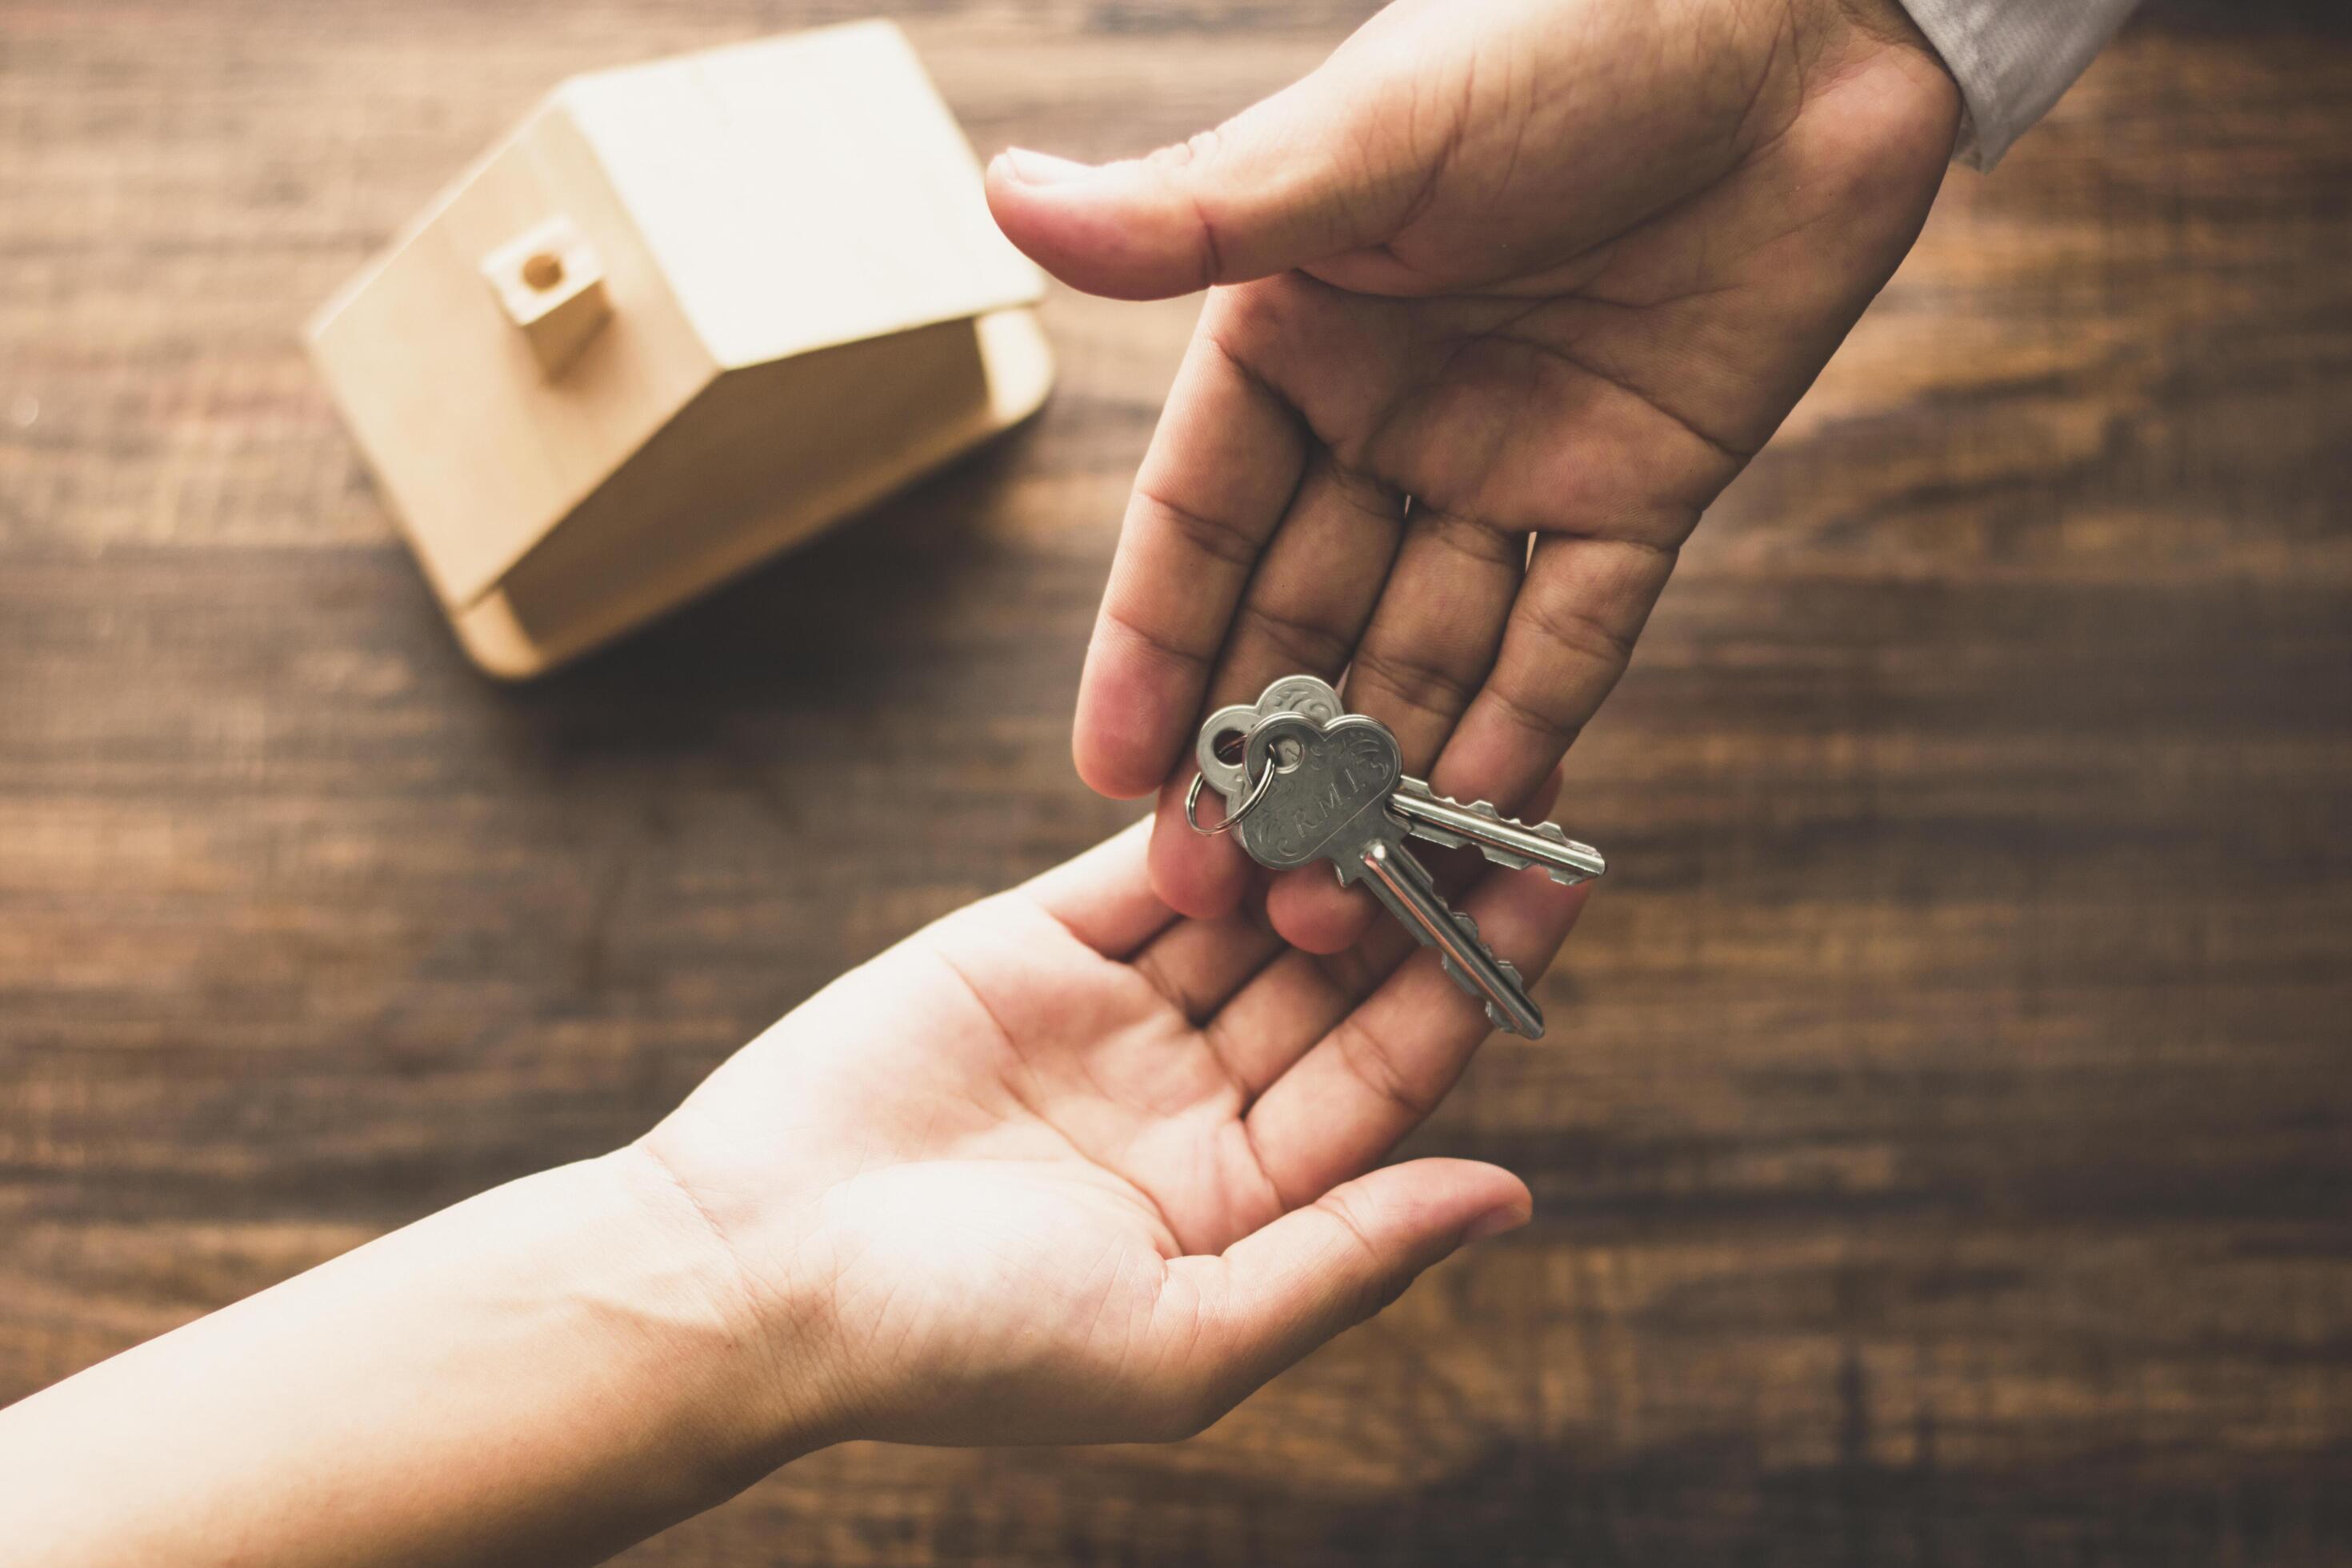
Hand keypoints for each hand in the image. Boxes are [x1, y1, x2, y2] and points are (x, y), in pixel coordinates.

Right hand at [639, 818, 1583, 1448]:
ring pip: (1253, 903)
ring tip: (1417, 736)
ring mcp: (1117, 1016)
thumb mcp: (1181, 1341)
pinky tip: (1289, 742)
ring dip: (1330, 828)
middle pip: (1337, 974)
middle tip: (1507, 777)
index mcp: (1245, 1202)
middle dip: (1417, 883)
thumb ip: (1345, 1261)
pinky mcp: (1034, 942)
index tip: (1550, 890)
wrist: (748, 1272)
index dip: (1469, 980)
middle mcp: (1196, 1101)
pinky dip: (1213, 807)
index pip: (1387, 1074)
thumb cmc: (958, 1345)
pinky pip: (1146, 861)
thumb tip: (1510, 1198)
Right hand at [987, 0, 1959, 949]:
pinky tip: (1476, 819)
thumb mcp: (1369, 134)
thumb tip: (1002, 198)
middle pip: (1301, 612)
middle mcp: (1389, 415)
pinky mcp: (1641, 490)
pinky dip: (1530, 723)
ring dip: (1380, 770)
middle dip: (1257, 750)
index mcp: (1295, 334)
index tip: (1107, 770)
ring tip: (1332, 898)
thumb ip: (1199, 212)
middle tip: (1209, 881)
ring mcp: (1515, 463)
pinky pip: (1572, 633)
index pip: (1198, 522)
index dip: (1152, 647)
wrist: (1797, 14)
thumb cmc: (1562, 29)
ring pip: (1427, 647)